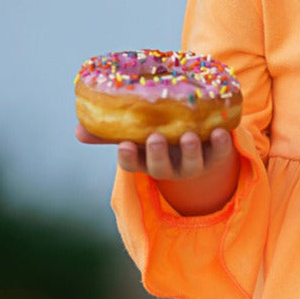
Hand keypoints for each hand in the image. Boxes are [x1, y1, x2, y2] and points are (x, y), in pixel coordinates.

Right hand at [75, 123, 238, 214]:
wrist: (199, 140)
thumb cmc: (160, 134)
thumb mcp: (136, 132)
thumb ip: (109, 131)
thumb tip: (77, 130)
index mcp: (147, 160)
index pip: (133, 164)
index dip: (129, 157)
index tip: (125, 145)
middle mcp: (170, 167)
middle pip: (162, 168)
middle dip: (158, 154)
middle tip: (156, 138)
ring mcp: (194, 164)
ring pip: (192, 165)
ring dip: (190, 151)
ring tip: (188, 135)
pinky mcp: (217, 156)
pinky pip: (220, 153)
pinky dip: (221, 144)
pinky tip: (221, 131)